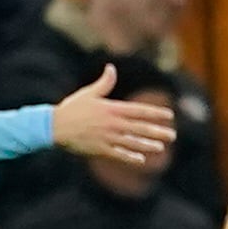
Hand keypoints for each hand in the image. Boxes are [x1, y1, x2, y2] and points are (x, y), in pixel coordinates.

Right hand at [51, 63, 176, 164]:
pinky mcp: (100, 150)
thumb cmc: (71, 108)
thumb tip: (111, 68)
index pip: (139, 111)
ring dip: (147, 145)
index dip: (155, 113)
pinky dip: (130, 157)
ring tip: (160, 148)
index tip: (169, 115)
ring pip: (132, 142)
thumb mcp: (89, 93)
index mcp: (112, 109)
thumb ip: (104, 83)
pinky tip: (141, 160)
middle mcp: (113, 124)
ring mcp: (107, 138)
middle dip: (157, 132)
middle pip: (140, 128)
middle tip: (172, 135)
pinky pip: (118, 155)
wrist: (54, 127)